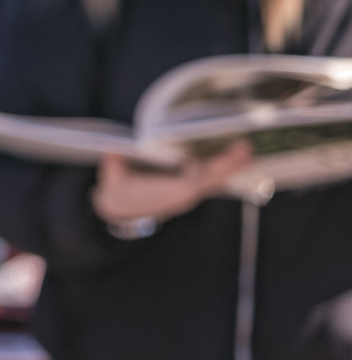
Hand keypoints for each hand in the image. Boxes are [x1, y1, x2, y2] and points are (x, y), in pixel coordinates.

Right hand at [91, 141, 252, 224]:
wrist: (122, 210)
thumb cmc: (119, 190)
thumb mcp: (113, 178)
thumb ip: (114, 165)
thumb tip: (112, 150)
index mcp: (164, 195)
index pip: (187, 185)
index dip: (200, 174)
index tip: (212, 161)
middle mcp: (182, 197)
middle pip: (208, 182)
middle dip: (226, 167)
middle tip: (243, 149)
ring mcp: (189, 195)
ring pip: (214, 182)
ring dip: (231, 168)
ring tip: (247, 153)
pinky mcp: (192, 191)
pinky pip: (213, 181)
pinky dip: (226, 170)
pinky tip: (239, 161)